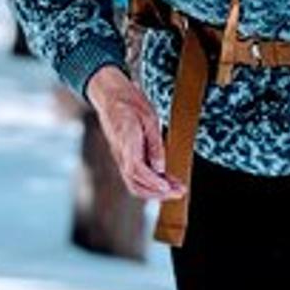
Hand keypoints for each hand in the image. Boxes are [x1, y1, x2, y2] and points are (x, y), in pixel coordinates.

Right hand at [85, 66, 185, 200]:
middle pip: (134, 183)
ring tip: (175, 189)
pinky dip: (150, 183)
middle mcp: (120, 153)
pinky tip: (165, 181)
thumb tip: (160, 167)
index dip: (152, 181)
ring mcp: (120, 157)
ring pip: (134, 184)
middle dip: (157, 193)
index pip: (136, 169)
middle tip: (178, 193)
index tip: (167, 187)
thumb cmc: (130, 103)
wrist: (110, 96)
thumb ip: (155, 144)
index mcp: (126, 141)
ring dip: (155, 191)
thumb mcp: (149, 118)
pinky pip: (135, 176)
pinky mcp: (124, 158)